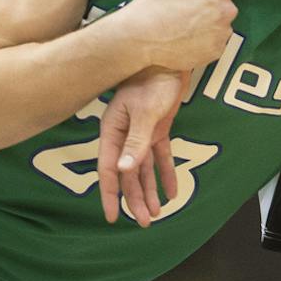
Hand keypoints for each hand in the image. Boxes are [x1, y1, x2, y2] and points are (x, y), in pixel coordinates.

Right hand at [97, 67, 187, 226]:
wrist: (170, 58)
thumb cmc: (153, 80)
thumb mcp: (145, 113)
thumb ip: (136, 142)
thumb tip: (124, 170)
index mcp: (113, 131)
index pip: (108, 169)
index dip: (110, 194)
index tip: (113, 217)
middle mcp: (124, 135)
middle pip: (127, 174)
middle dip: (135, 199)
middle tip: (145, 222)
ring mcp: (141, 133)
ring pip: (143, 169)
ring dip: (149, 191)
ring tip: (156, 214)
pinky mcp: (157, 129)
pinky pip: (160, 157)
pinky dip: (166, 174)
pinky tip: (172, 192)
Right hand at [123, 0, 238, 73]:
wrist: (140, 35)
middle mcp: (228, 10)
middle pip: (226, 4)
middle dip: (211, 4)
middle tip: (185, 8)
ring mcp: (223, 34)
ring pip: (221, 24)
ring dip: (209, 23)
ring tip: (183, 24)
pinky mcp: (216, 52)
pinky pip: (215, 43)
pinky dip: (205, 41)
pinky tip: (185, 37)